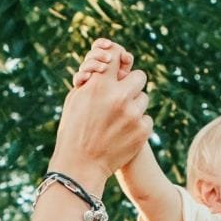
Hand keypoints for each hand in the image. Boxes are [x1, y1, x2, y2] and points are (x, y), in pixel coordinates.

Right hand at [52, 43, 151, 184]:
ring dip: (135, 105)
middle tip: (123, 95)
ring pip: (144, 98)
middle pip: (139, 76)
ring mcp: (133, 114)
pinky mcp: (143, 131)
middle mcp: (118, 97)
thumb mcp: (75, 99)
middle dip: (131, 85)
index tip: (119, 64)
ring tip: (119, 119)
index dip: (118, 59)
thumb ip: (93, 80)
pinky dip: (138, 124)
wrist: (80, 165)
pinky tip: (124, 132)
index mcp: (99, 85)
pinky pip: (147, 118)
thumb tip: (107, 64)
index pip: (116, 55)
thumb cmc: (73, 129)